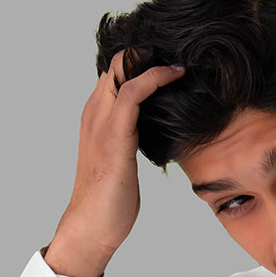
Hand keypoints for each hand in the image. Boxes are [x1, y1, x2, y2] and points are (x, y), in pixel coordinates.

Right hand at [45, 49, 185, 276]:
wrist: (92, 228)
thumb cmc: (110, 201)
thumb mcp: (123, 161)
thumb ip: (132, 140)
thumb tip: (156, 132)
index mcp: (96, 118)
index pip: (115, 73)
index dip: (142, 59)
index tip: (171, 56)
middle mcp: (94, 114)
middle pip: (118, 62)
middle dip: (149, 51)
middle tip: (183, 49)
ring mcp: (101, 123)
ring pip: (122, 70)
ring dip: (153, 57)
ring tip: (182, 54)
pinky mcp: (114, 137)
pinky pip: (132, 94)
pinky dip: (154, 78)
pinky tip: (176, 73)